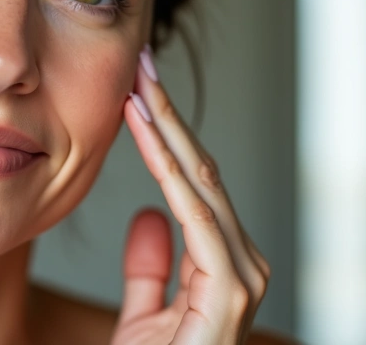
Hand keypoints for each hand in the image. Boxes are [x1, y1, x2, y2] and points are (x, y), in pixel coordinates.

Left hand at [110, 47, 270, 344]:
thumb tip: (149, 217)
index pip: (191, 181)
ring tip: (139, 82)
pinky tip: (148, 129)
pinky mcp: (227, 294)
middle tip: (142, 63)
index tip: (138, 89)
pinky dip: (170, 168)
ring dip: (168, 128)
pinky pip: (195, 216)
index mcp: (220, 262)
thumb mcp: (146, 314)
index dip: (165, 133)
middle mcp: (238, 263)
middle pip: (199, 171)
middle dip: (168, 114)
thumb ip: (153, 268)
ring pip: (200, 182)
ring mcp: (239, 277)